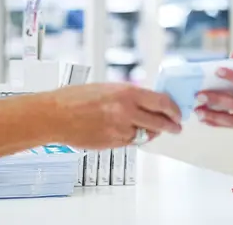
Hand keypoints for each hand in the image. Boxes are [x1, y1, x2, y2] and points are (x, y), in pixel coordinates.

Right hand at [48, 83, 181, 149]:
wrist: (55, 115)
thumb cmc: (75, 98)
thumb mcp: (107, 88)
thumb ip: (128, 96)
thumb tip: (146, 102)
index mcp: (126, 93)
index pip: (161, 102)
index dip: (173, 109)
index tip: (177, 113)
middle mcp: (126, 112)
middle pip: (159, 122)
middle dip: (171, 126)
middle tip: (176, 127)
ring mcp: (119, 130)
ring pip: (146, 135)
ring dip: (152, 133)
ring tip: (154, 130)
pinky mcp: (112, 143)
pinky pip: (131, 142)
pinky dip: (135, 138)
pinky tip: (133, 133)